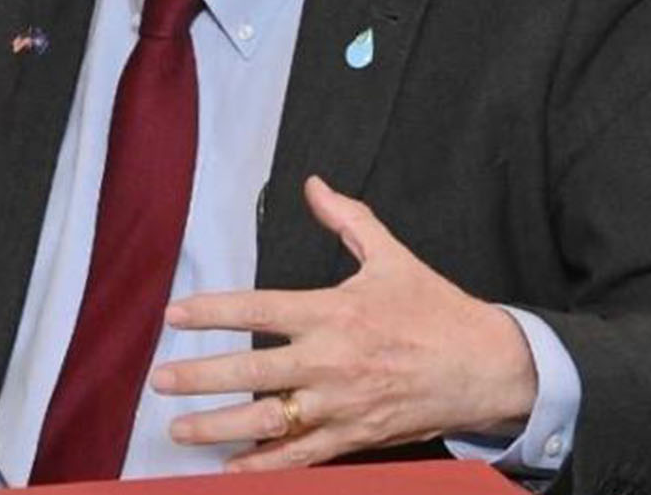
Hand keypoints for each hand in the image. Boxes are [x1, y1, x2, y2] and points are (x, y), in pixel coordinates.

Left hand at [150, 176, 537, 470]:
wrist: (490, 368)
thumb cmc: (437, 311)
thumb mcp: (392, 257)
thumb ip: (348, 220)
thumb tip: (314, 185)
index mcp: (334, 312)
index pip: (259, 310)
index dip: (212, 312)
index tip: (173, 315)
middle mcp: (331, 361)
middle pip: (252, 372)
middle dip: (200, 378)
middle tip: (159, 379)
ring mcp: (342, 404)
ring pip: (269, 421)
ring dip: (219, 428)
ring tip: (178, 430)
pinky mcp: (356, 437)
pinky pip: (303, 457)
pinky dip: (265, 466)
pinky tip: (231, 469)